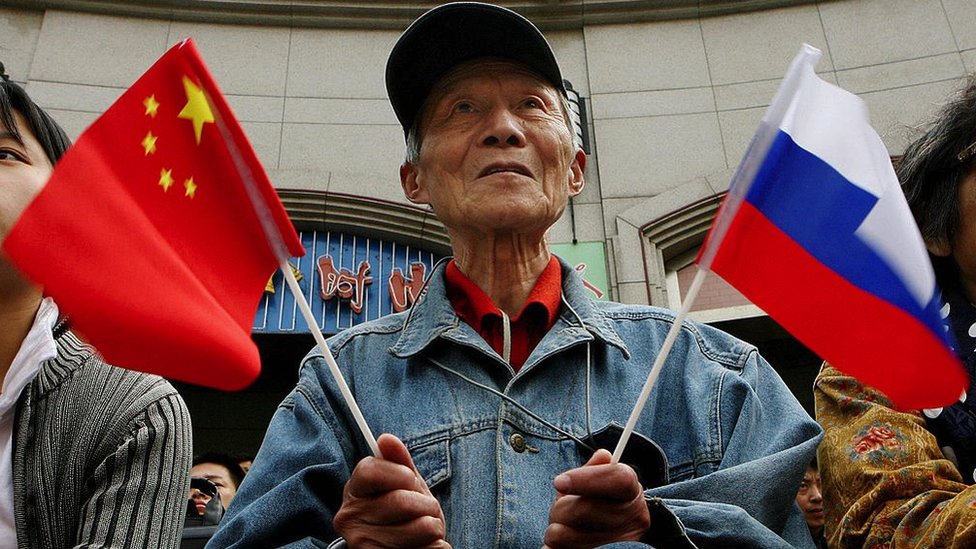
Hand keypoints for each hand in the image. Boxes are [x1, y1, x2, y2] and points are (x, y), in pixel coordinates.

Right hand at [334, 433, 450, 548]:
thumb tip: (386, 439)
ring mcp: (363, 544)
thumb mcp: (401, 485)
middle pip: (401, 501)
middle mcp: (350, 519)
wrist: (395, 548)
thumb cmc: (401, 513)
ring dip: (435, 527)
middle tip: (426, 509)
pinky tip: (425, 545)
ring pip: (422, 528)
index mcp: (354, 492)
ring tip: (427, 529)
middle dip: (427, 504)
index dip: (400, 473)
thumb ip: (398, 462)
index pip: (370, 471)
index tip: (411, 480)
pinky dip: (437, 546)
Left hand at [543, 449, 649, 548]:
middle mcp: (632, 518)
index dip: (586, 479)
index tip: (559, 481)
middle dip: (561, 508)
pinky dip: (554, 548)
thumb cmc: (600, 510)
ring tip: (563, 530)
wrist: (612, 544)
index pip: (618, 479)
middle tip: (559, 511)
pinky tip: (562, 545)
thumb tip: (603, 456)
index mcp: (631, 491)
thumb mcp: (598, 486)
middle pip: (585, 507)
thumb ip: (595, 471)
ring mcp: (618, 543)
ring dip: (555, 530)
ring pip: (565, 534)